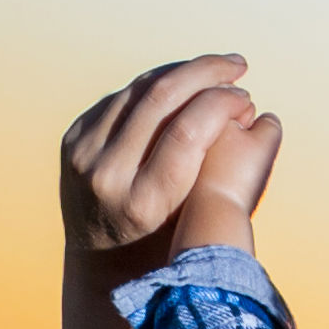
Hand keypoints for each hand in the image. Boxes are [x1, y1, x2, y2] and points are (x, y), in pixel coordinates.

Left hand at [57, 55, 269, 328]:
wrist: (103, 263)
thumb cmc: (170, 243)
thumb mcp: (196, 218)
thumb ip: (215, 169)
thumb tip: (256, 115)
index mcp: (143, 203)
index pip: (187, 131)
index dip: (221, 103)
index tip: (245, 97)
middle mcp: (106, 176)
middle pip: (161, 99)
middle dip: (205, 73)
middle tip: (238, 65)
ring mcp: (83, 155)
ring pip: (140, 90)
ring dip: (182, 71)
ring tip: (216, 68)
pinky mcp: (73, 140)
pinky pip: (122, 97)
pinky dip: (156, 85)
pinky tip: (183, 81)